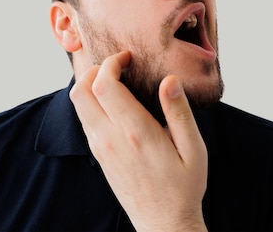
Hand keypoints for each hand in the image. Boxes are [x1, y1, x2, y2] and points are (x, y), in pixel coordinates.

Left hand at [70, 51, 207, 231]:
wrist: (164, 224)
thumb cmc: (184, 187)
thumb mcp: (193, 149)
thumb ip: (179, 112)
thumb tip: (169, 80)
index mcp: (135, 132)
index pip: (105, 85)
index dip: (112, 62)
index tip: (128, 58)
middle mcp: (110, 138)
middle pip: (81, 90)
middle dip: (95, 69)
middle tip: (118, 66)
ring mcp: (101, 148)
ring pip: (78, 104)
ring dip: (90, 85)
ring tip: (116, 80)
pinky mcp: (99, 155)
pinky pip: (84, 119)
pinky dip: (91, 102)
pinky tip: (114, 102)